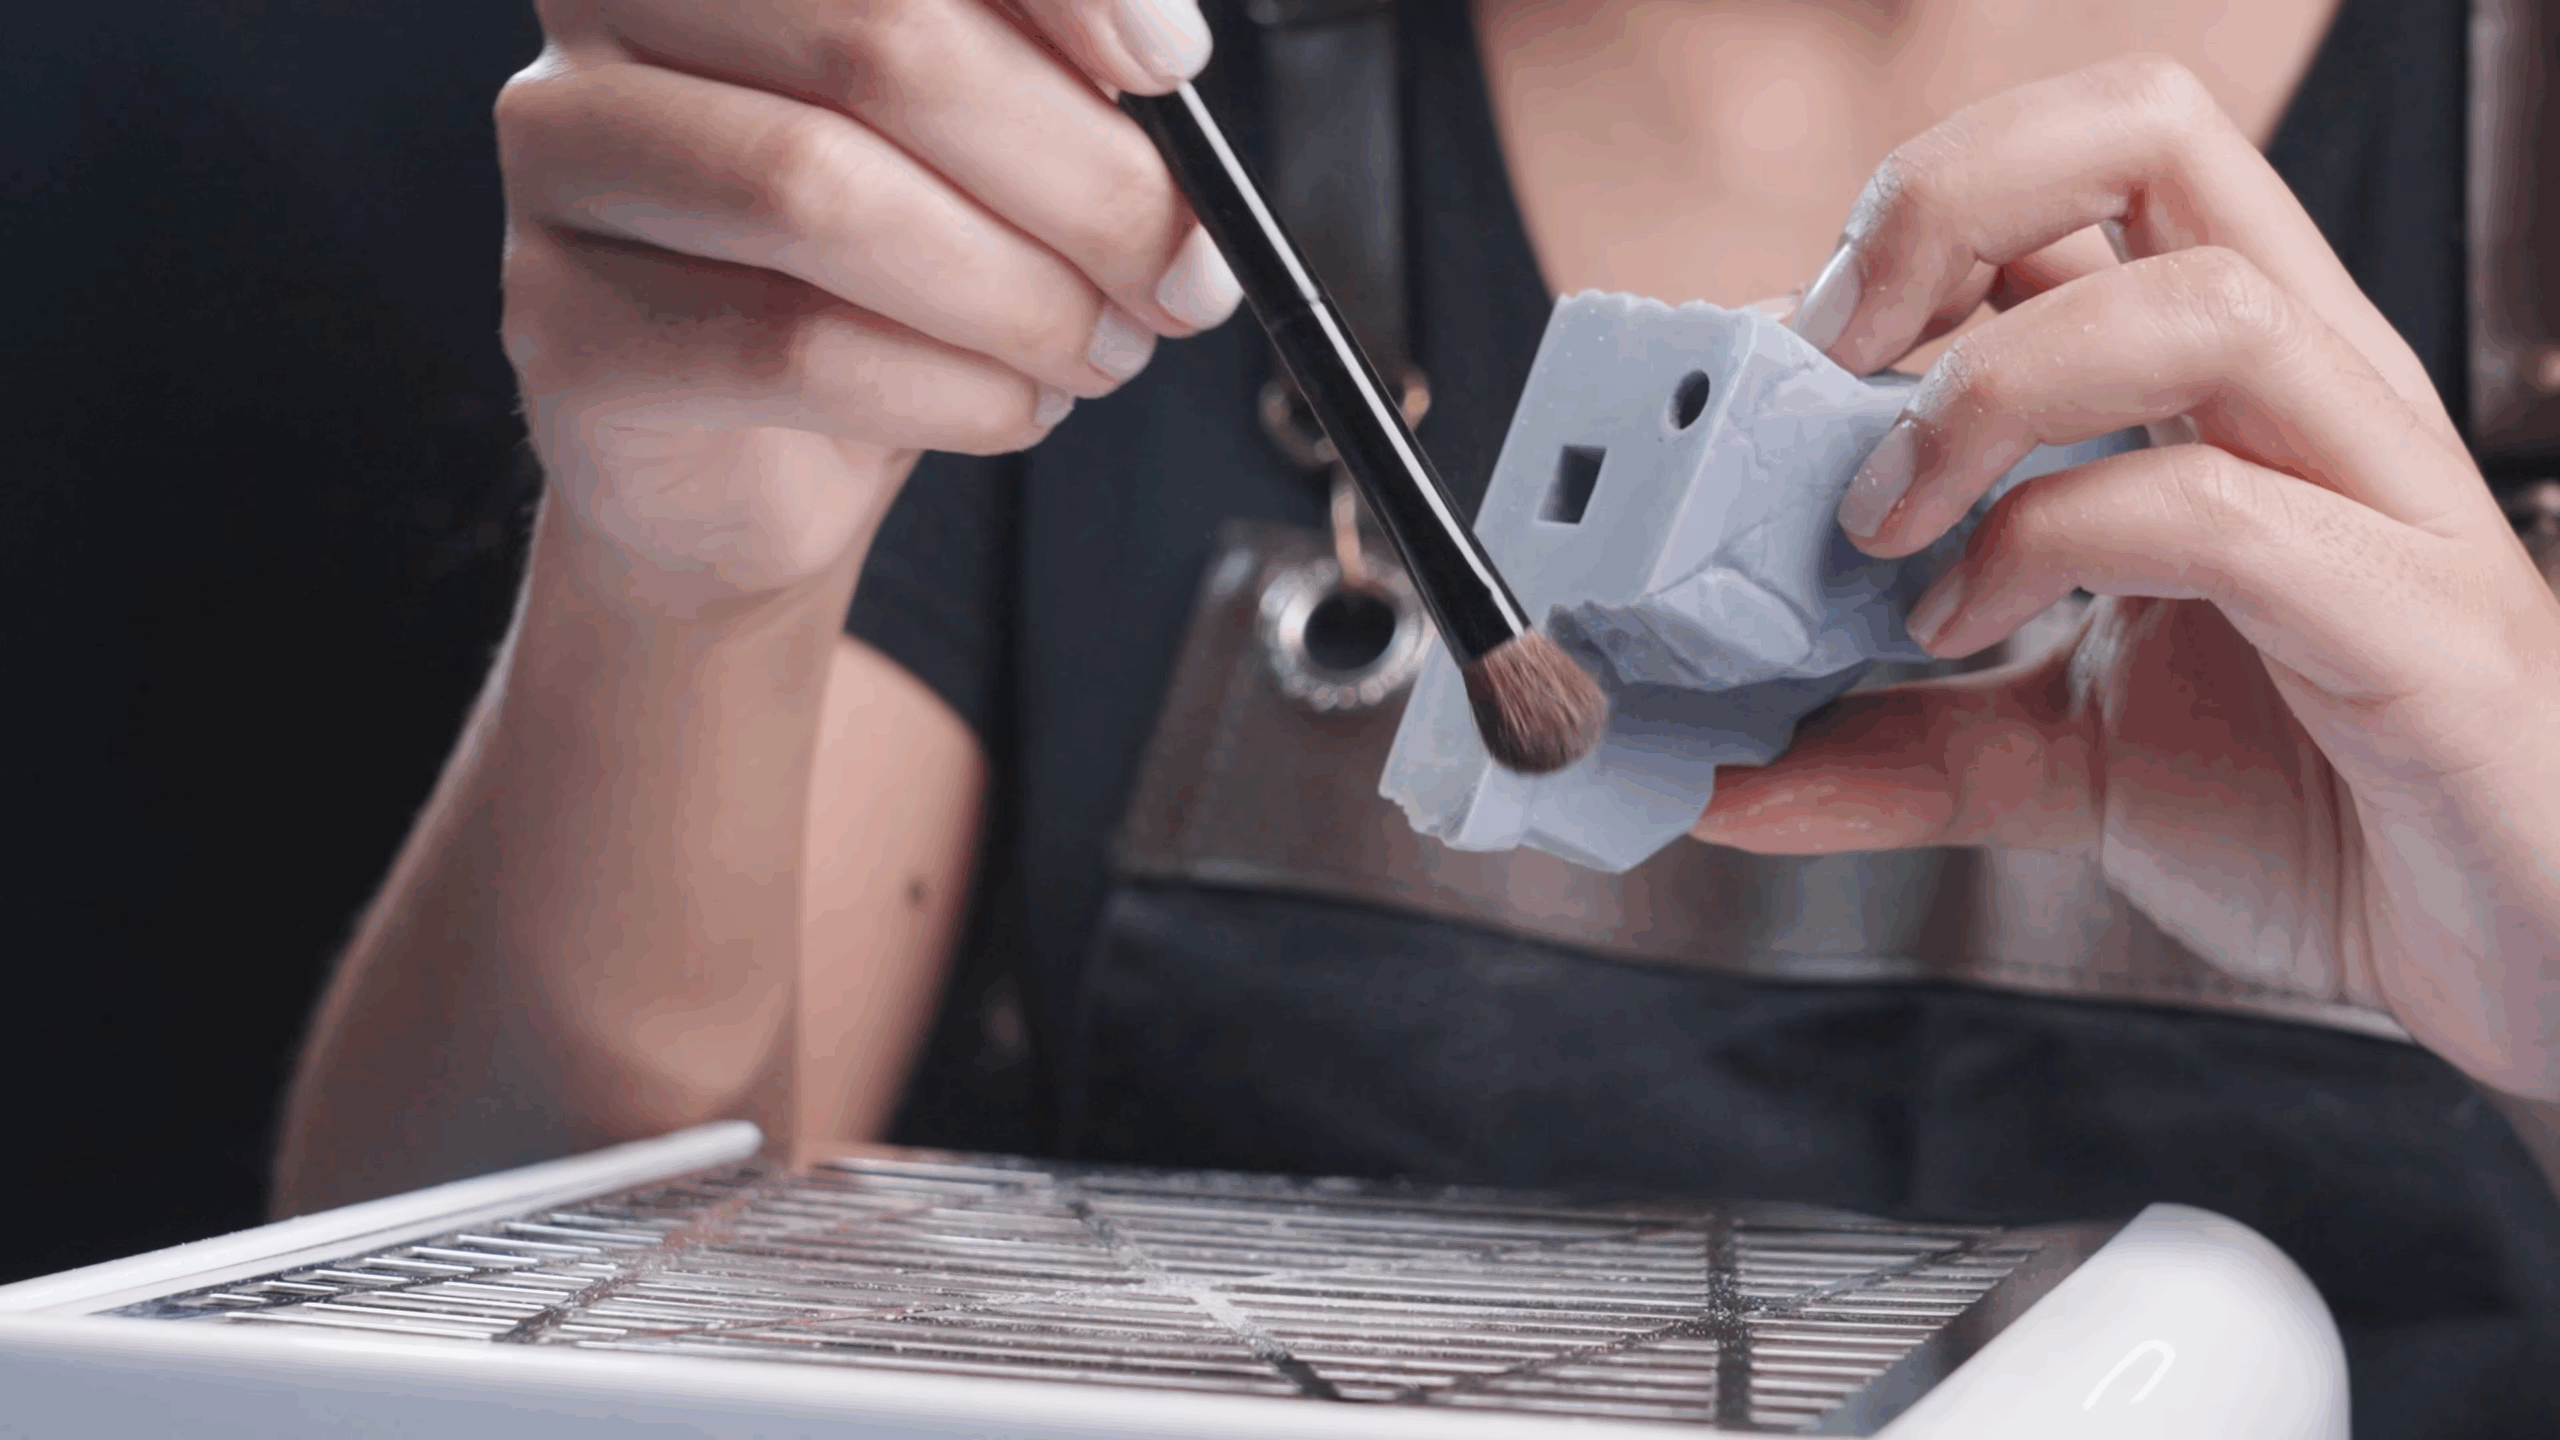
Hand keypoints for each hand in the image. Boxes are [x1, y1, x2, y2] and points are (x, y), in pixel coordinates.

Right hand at [495, 0, 1240, 614]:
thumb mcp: (991, 145)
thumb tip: (1165, 74)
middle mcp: (609, 2)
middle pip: (879, 45)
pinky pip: (787, 348)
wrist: (755, 471)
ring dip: (1019, 296)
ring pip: (821, 195)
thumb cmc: (879, 280)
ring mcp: (561, 156)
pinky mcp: (560, 325)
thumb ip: (1060, 81)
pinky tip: (1016, 406)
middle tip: (1182, 275)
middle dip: (1079, 179)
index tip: (1172, 66)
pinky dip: (952, 390)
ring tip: (1103, 351)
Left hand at [1691, 56, 2559, 1100]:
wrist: (2510, 955)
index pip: (2077, 169)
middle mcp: (2308, 390)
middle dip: (1945, 205)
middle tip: (1825, 360)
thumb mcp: (2056, 761)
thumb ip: (1897, 746)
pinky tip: (1964, 623)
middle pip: (2151, 133)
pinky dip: (2055, 544)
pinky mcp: (2414, 624)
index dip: (1910, 218)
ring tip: (1880, 525)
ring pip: (2202, 302)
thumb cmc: (2319, 811)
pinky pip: (2225, 513)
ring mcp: (2377, 490)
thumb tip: (1716, 773)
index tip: (1787, 355)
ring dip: (1987, 391)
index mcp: (2226, 381)